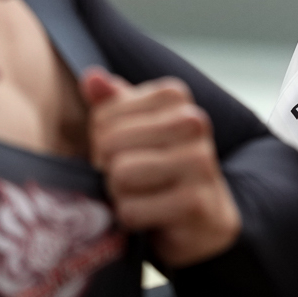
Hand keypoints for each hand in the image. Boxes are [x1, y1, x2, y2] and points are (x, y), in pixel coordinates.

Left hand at [81, 67, 241, 268]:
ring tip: (142, 195)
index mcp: (175, 96)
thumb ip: (113, 103)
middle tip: (132, 181)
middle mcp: (193, 121)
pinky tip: (153, 217)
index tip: (126, 154)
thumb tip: (92, 76)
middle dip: (109, 170)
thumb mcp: (138, 130)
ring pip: (120, 175)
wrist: (205, 220)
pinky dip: (132, 220)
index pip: (103, 117)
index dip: (101, 143)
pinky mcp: (194, 201)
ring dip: (120, 195)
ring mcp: (199, 160)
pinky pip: (131, 210)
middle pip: (109, 144)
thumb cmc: (163, 170)